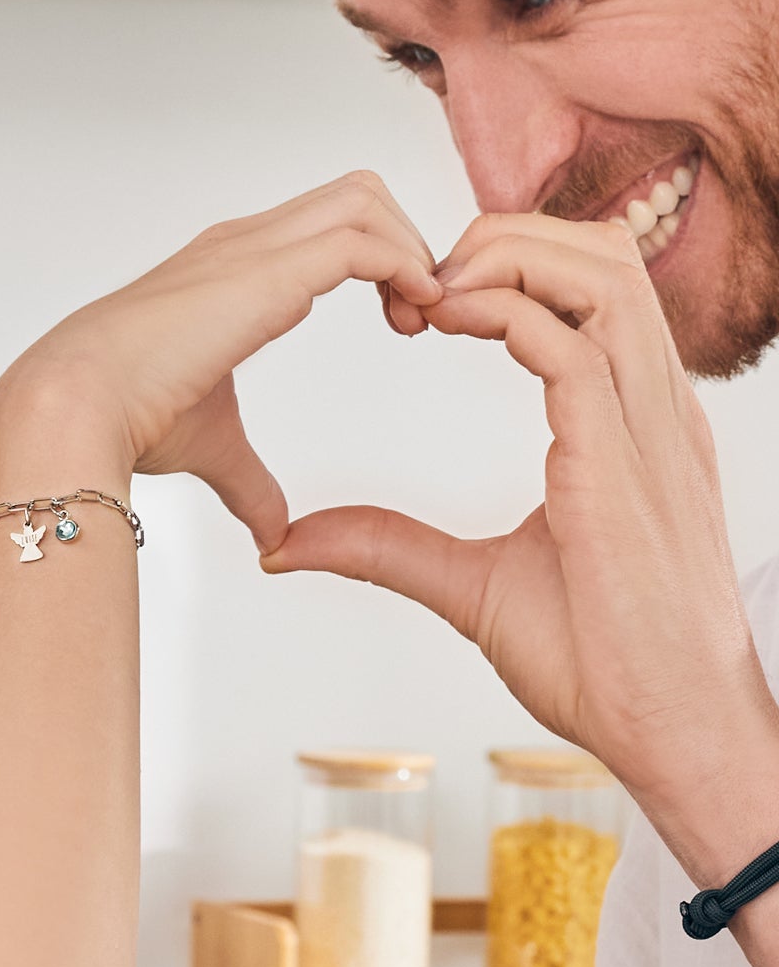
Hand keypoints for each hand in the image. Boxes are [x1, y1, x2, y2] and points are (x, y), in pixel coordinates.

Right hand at [0, 173, 441, 550]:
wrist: (76, 404)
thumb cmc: (125, 417)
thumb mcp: (211, 445)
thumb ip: (250, 480)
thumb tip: (272, 530)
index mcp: (229, 268)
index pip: (325, 224)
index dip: (379, 259)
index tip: (401, 321)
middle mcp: (244, 243)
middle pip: (356, 193)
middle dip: (406, 242)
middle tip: (418, 315)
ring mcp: (254, 248)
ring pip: (366, 201)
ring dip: (410, 252)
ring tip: (419, 318)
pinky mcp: (267, 272)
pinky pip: (362, 241)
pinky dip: (404, 268)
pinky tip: (412, 316)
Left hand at [261, 212, 778, 856]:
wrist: (672, 731)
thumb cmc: (604, 666)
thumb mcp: (473, 588)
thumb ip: (389, 547)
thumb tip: (293, 544)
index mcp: (633, 423)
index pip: (596, 288)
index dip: (514, 266)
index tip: (429, 298)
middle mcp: (653, 409)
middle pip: (607, 253)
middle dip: (511, 236)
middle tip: (425, 274)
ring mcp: (650, 429)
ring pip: (604, 274)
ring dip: (510, 257)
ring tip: (435, 290)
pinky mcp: (626, 462)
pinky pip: (576, 347)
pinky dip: (508, 313)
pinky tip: (447, 324)